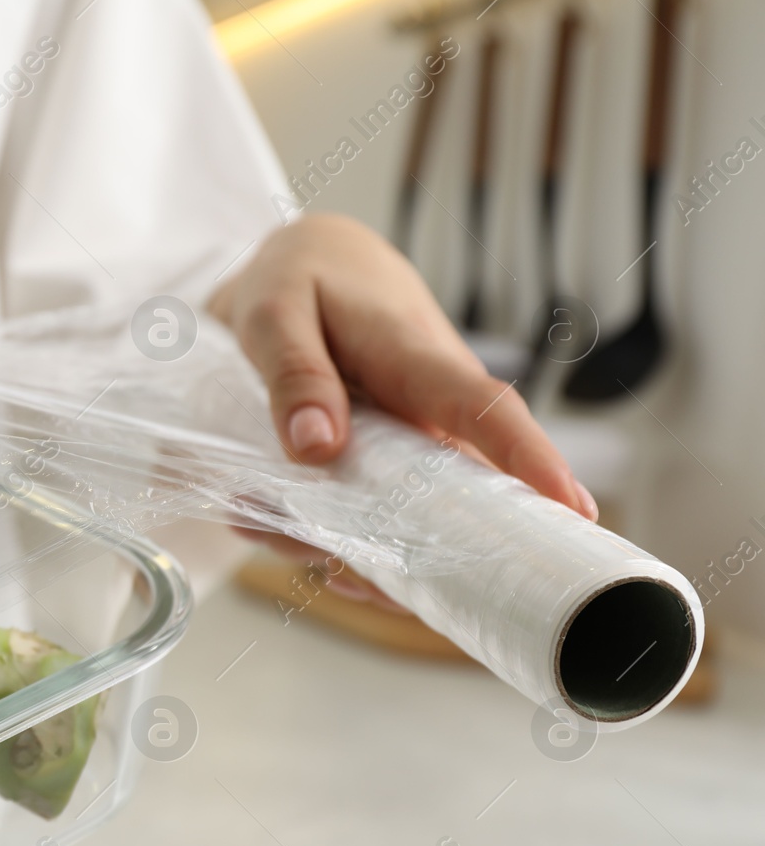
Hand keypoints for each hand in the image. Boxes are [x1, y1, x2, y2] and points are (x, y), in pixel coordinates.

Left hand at [210, 212, 596, 520]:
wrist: (304, 263)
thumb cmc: (298, 277)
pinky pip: (367, 519)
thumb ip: (294, 374)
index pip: (486, 410)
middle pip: (460, 496)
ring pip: (406, 522)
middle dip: (431, 556)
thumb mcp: (274, 311)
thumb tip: (318, 447)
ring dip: (348, 550)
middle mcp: (429, 413)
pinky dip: (320, 537)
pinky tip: (270, 528)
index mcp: (417, 360)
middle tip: (363, 582)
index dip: (530, 462)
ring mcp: (412, 444)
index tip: (575, 513)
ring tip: (279, 536)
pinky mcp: (384, 465)